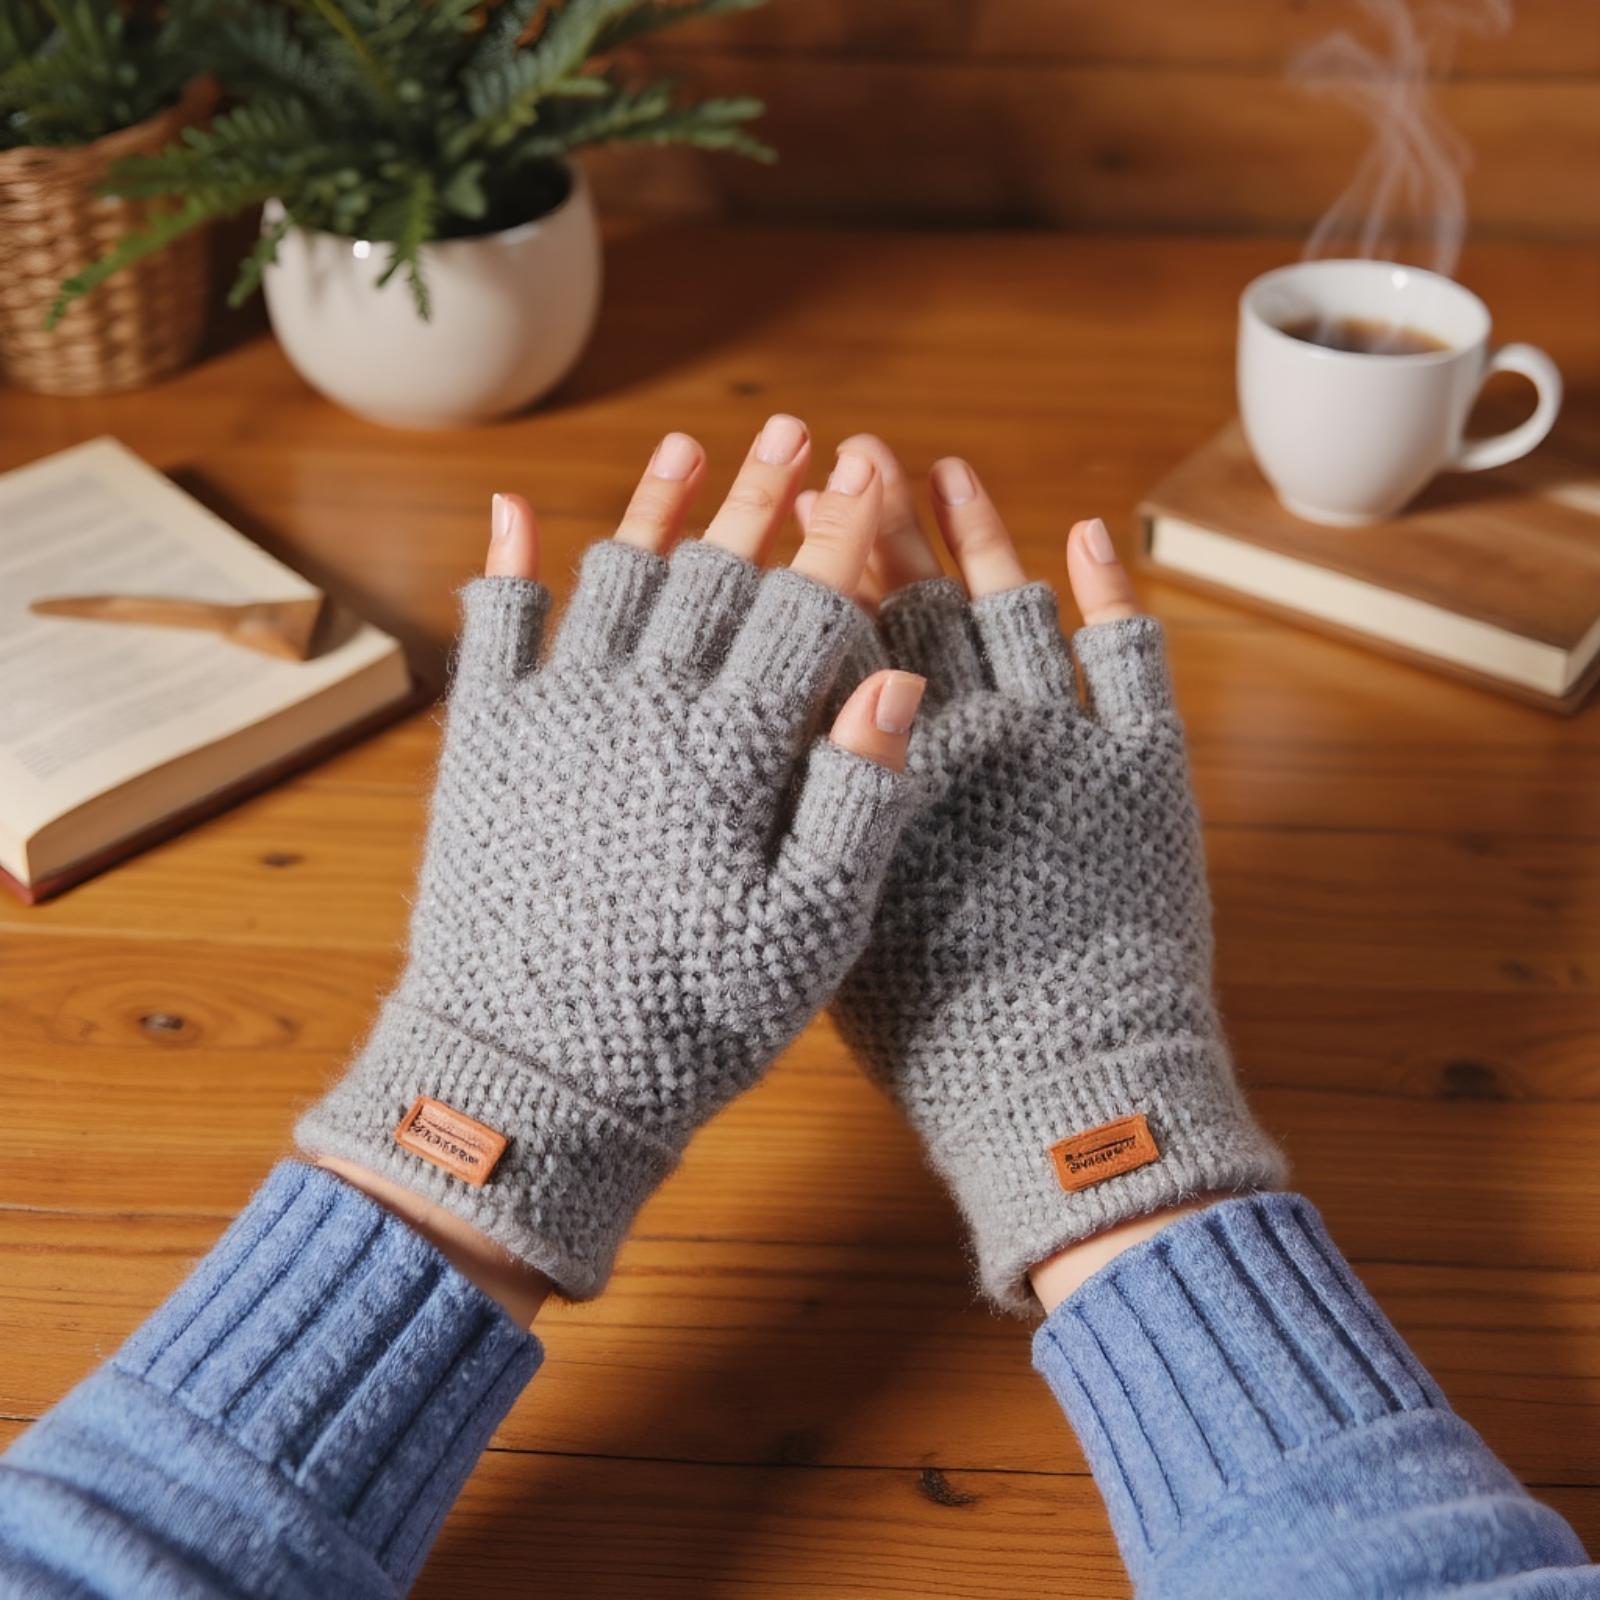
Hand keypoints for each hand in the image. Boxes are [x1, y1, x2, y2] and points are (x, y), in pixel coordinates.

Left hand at [306, 418, 926, 1317]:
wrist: (529, 1080)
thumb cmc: (690, 1018)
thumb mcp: (806, 932)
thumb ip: (858, 800)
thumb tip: (903, 682)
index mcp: (730, 748)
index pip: (805, 611)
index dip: (847, 541)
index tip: (877, 480)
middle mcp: (642, 705)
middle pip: (717, 571)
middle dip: (768, 497)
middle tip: (803, 433)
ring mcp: (556, 715)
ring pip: (617, 577)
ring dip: (661, 505)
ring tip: (697, 446)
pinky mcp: (487, 743)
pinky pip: (496, 627)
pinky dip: (509, 562)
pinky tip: (517, 508)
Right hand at [811, 437, 1285, 1314]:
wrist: (1060, 1094)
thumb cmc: (933, 1033)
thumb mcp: (833, 921)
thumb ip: (817, 814)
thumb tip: (796, 725)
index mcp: (895, 770)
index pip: (846, 639)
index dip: (822, 565)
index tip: (799, 501)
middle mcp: (974, 733)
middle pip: (918, 604)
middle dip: (883, 524)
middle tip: (854, 451)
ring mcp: (1065, 741)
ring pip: (1013, 606)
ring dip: (980, 533)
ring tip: (947, 468)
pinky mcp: (1147, 766)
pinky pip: (1128, 653)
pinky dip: (1111, 589)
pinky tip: (1085, 532)